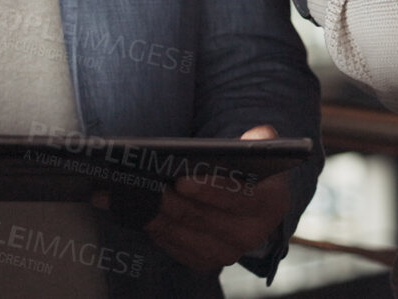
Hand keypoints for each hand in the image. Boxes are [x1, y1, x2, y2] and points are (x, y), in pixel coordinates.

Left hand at [100, 125, 292, 272]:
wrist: (248, 201)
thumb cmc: (247, 171)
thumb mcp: (258, 149)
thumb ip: (261, 140)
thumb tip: (256, 136)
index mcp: (269, 203)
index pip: (238, 198)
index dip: (209, 190)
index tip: (180, 180)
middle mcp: (251, 234)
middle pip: (203, 218)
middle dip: (170, 201)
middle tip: (142, 183)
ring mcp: (227, 252)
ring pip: (184, 235)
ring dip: (154, 215)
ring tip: (127, 194)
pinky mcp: (205, 261)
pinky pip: (174, 248)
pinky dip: (154, 229)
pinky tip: (135, 212)